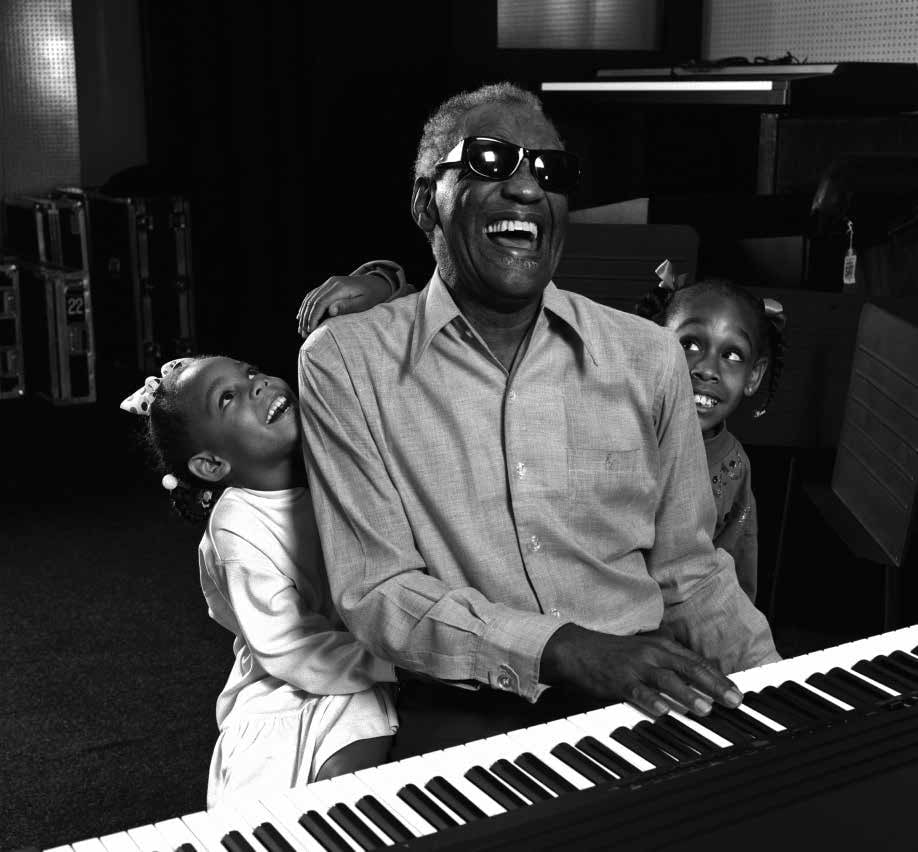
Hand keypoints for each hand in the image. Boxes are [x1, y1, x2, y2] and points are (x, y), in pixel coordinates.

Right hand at [297, 273, 391, 337]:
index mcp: (340, 287)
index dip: (313, 317)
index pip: (320, 303)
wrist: (377, 282)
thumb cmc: (374, 296)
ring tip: (302, 329)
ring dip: (304, 314)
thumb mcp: (365, 303)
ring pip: (310, 298)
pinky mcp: (329, 285)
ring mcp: (329, 282)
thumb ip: (348, 307)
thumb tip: (330, 311)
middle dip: (306, 318)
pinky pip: (313, 295)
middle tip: (304, 334)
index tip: (311, 331)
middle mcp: (332, 282)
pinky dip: (306, 306)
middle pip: (312, 301)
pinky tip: (302, 317)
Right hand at [540, 623, 742, 718]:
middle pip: (689, 669)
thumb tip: (700, 680)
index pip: (696, 662)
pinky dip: (651, 700)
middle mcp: (652, 653)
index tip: (737, 692)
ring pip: (667, 680)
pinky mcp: (618, 679)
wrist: (577, 648)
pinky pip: (638, 691)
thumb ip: (670, 664)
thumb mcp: (646, 652)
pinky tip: (663, 710)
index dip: (719, 677)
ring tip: (706, 708)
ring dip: (688, 695)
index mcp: (661, 646)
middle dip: (714, 686)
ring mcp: (635, 666)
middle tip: (734, 701)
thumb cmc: (615, 654)